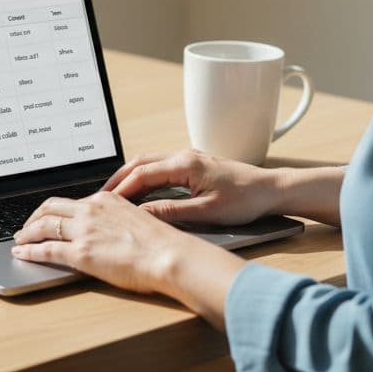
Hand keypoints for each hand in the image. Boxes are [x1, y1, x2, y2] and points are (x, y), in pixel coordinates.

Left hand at [12, 191, 198, 293]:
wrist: (168, 255)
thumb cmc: (161, 244)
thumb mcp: (136, 220)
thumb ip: (116, 221)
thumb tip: (107, 231)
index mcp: (106, 200)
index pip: (72, 201)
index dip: (54, 210)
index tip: (48, 217)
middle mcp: (91, 210)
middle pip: (50, 207)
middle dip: (34, 217)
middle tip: (26, 227)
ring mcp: (84, 230)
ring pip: (43, 225)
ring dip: (27, 232)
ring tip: (19, 239)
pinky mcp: (80, 252)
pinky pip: (45, 249)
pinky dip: (29, 250)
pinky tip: (21, 253)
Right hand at [101, 149, 274, 226]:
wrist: (271, 189)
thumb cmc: (245, 200)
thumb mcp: (207, 212)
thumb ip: (171, 212)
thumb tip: (142, 215)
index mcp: (184, 164)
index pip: (142, 174)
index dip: (121, 189)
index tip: (105, 203)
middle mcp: (184, 155)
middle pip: (140, 163)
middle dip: (118, 179)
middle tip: (101, 197)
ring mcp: (189, 158)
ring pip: (149, 162)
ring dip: (130, 176)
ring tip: (115, 194)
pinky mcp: (194, 164)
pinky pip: (161, 166)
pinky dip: (144, 176)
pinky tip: (140, 191)